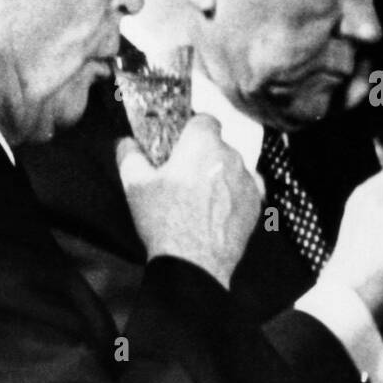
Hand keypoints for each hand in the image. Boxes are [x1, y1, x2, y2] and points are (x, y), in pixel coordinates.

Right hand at [119, 114, 260, 287]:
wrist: (194, 263)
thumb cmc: (165, 221)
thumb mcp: (135, 185)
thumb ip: (129, 155)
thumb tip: (125, 142)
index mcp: (203, 143)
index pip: (204, 119)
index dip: (191, 128)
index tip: (180, 142)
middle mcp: (231, 156)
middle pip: (218, 145)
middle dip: (202, 156)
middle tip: (182, 176)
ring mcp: (248, 181)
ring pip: (232, 168)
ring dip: (218, 176)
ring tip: (197, 200)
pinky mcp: (257, 204)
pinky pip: (243, 191)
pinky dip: (231, 197)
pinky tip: (212, 213)